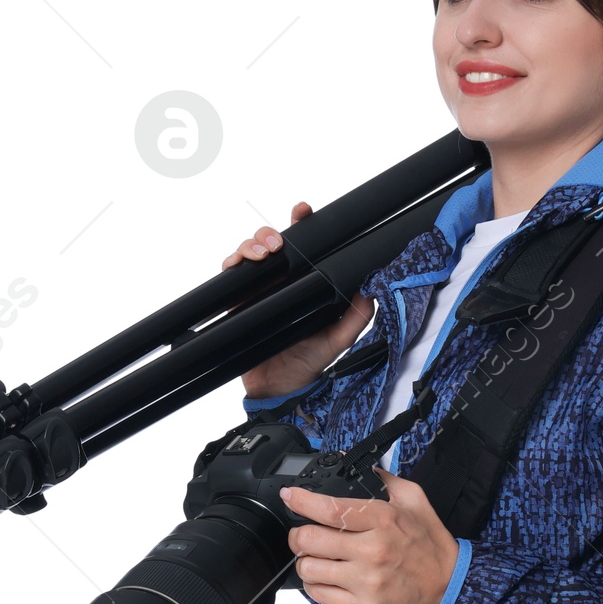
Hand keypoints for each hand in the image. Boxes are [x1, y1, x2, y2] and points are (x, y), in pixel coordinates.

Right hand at [223, 200, 373, 398]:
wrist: (281, 390)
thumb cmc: (309, 364)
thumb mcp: (340, 339)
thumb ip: (357, 314)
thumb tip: (372, 287)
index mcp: (305, 284)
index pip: (304, 248)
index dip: (302, 225)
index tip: (303, 212)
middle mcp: (281, 283)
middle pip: (271, 243)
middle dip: (271, 232)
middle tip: (279, 242)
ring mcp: (259, 291)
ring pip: (250, 253)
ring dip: (252, 245)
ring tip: (265, 254)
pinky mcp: (239, 303)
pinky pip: (231, 276)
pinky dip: (232, 264)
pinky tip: (240, 265)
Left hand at [281, 467, 460, 603]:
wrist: (448, 587)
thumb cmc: (429, 545)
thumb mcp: (414, 500)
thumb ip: (383, 480)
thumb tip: (354, 466)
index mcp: (383, 520)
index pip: (329, 508)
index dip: (302, 501)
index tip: (290, 496)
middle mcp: (373, 551)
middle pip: (309, 540)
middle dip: (298, 535)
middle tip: (303, 534)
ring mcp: (366, 582)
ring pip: (308, 569)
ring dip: (307, 561)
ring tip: (319, 558)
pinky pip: (318, 595)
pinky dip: (316, 585)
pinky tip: (329, 578)